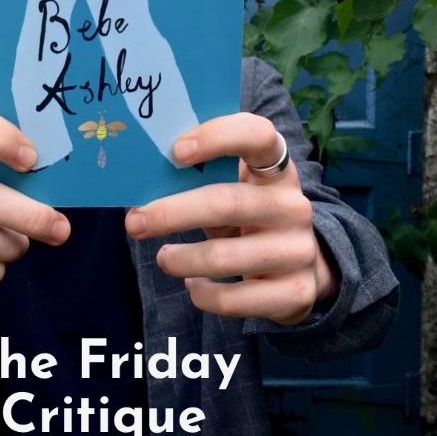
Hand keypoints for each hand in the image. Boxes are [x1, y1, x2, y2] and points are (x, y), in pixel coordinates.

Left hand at [125, 113, 338, 324]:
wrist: (301, 264)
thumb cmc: (248, 216)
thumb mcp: (235, 189)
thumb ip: (202, 177)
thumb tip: (141, 179)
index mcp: (276, 169)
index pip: (257, 135)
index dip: (216, 137)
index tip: (175, 151)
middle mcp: (293, 206)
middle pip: (227, 203)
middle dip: (172, 213)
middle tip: (135, 222)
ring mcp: (298, 250)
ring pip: (225, 257)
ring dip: (181, 259)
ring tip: (163, 258)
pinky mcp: (296, 292)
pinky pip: (235, 300)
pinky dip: (203, 295)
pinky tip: (193, 285)